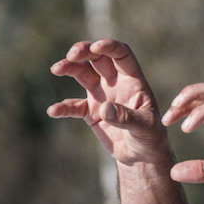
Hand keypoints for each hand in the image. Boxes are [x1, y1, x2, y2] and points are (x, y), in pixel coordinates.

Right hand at [47, 39, 172, 166]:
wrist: (141, 156)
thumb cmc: (150, 137)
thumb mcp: (144, 127)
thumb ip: (126, 117)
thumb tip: (105, 108)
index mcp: (133, 80)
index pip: (121, 54)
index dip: (109, 47)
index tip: (96, 47)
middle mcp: (115, 83)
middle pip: (97, 59)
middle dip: (84, 52)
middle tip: (71, 55)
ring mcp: (101, 95)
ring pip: (83, 74)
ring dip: (69, 68)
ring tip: (56, 69)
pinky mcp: (91, 112)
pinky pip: (74, 106)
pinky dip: (63, 107)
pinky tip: (53, 111)